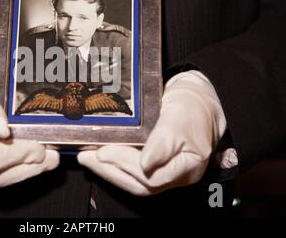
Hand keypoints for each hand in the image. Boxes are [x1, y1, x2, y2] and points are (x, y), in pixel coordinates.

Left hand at [77, 70, 227, 195]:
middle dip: (109, 170)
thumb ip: (164, 142)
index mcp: (188, 166)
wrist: (198, 102)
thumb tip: (145, 164)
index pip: (151, 176)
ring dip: (107, 170)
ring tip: (86, 157)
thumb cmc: (192, 107)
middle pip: (139, 184)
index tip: (103, 152)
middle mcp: (177, 175)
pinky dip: (114, 165)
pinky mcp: (155, 166)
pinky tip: (99, 156)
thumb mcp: (178, 118)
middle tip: (87, 157)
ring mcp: (165, 172)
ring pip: (134, 181)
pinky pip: (133, 172)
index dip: (125, 165)